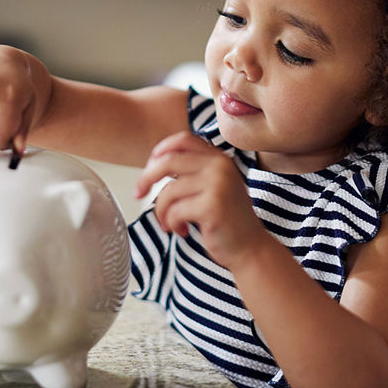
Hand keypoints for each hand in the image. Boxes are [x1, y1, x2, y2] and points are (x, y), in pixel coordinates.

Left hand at [134, 131, 270, 268]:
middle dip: (146, 178)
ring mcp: (218, 184)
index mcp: (219, 158)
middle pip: (168, 161)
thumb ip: (193, 171)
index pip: (183, 139)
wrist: (249, 248)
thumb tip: (155, 164)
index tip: (149, 167)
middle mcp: (220, 166)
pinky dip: (172, 223)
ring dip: (162, 211)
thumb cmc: (227, 220)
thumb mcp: (214, 187)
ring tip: (170, 223)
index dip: (161, 150)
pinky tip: (183, 231)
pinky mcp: (212, 205)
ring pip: (168, 191)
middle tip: (138, 193)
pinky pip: (175, 211)